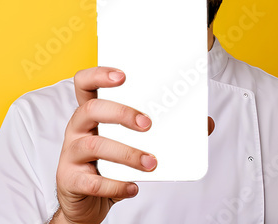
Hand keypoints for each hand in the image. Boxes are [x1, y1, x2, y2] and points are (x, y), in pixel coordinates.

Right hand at [51, 67, 215, 223]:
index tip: (122, 76)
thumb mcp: (135, 144)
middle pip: (91, 109)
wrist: (88, 202)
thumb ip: (165, 130)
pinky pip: (93, 181)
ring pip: (94, 145)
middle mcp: (78, 129)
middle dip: (121, 113)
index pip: (85, 84)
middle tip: (148, 124)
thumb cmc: (112, 165)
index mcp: (92, 114)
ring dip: (126, 153)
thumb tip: (206, 123)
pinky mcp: (71, 180)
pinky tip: (133, 187)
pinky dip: (116, 185)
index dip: (98, 74)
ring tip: (150, 163)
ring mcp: (71, 154)